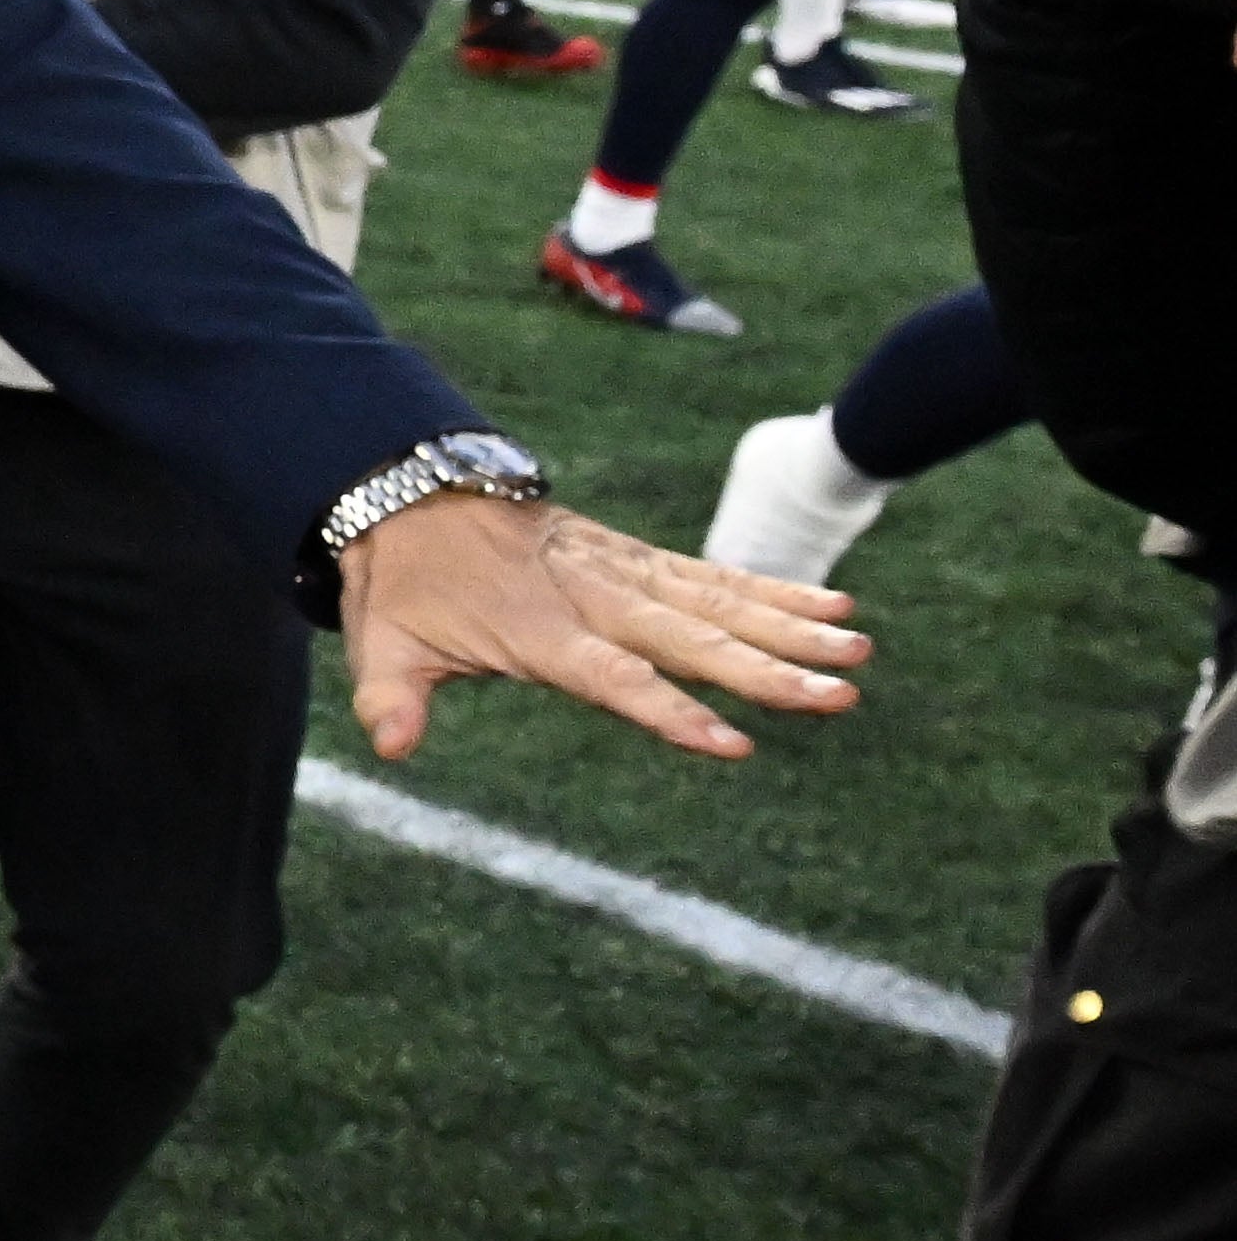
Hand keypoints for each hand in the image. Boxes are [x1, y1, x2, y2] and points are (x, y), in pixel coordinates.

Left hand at [339, 492, 862, 760]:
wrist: (409, 493)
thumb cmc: (401, 585)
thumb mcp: (381, 643)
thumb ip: (391, 698)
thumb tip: (390, 746)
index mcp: (540, 632)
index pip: (615, 680)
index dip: (669, 713)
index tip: (730, 743)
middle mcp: (594, 599)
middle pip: (690, 641)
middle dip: (766, 671)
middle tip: (839, 695)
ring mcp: (621, 572)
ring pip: (717, 603)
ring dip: (790, 627)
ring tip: (860, 648)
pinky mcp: (636, 557)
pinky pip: (711, 576)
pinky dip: (771, 589)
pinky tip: (833, 604)